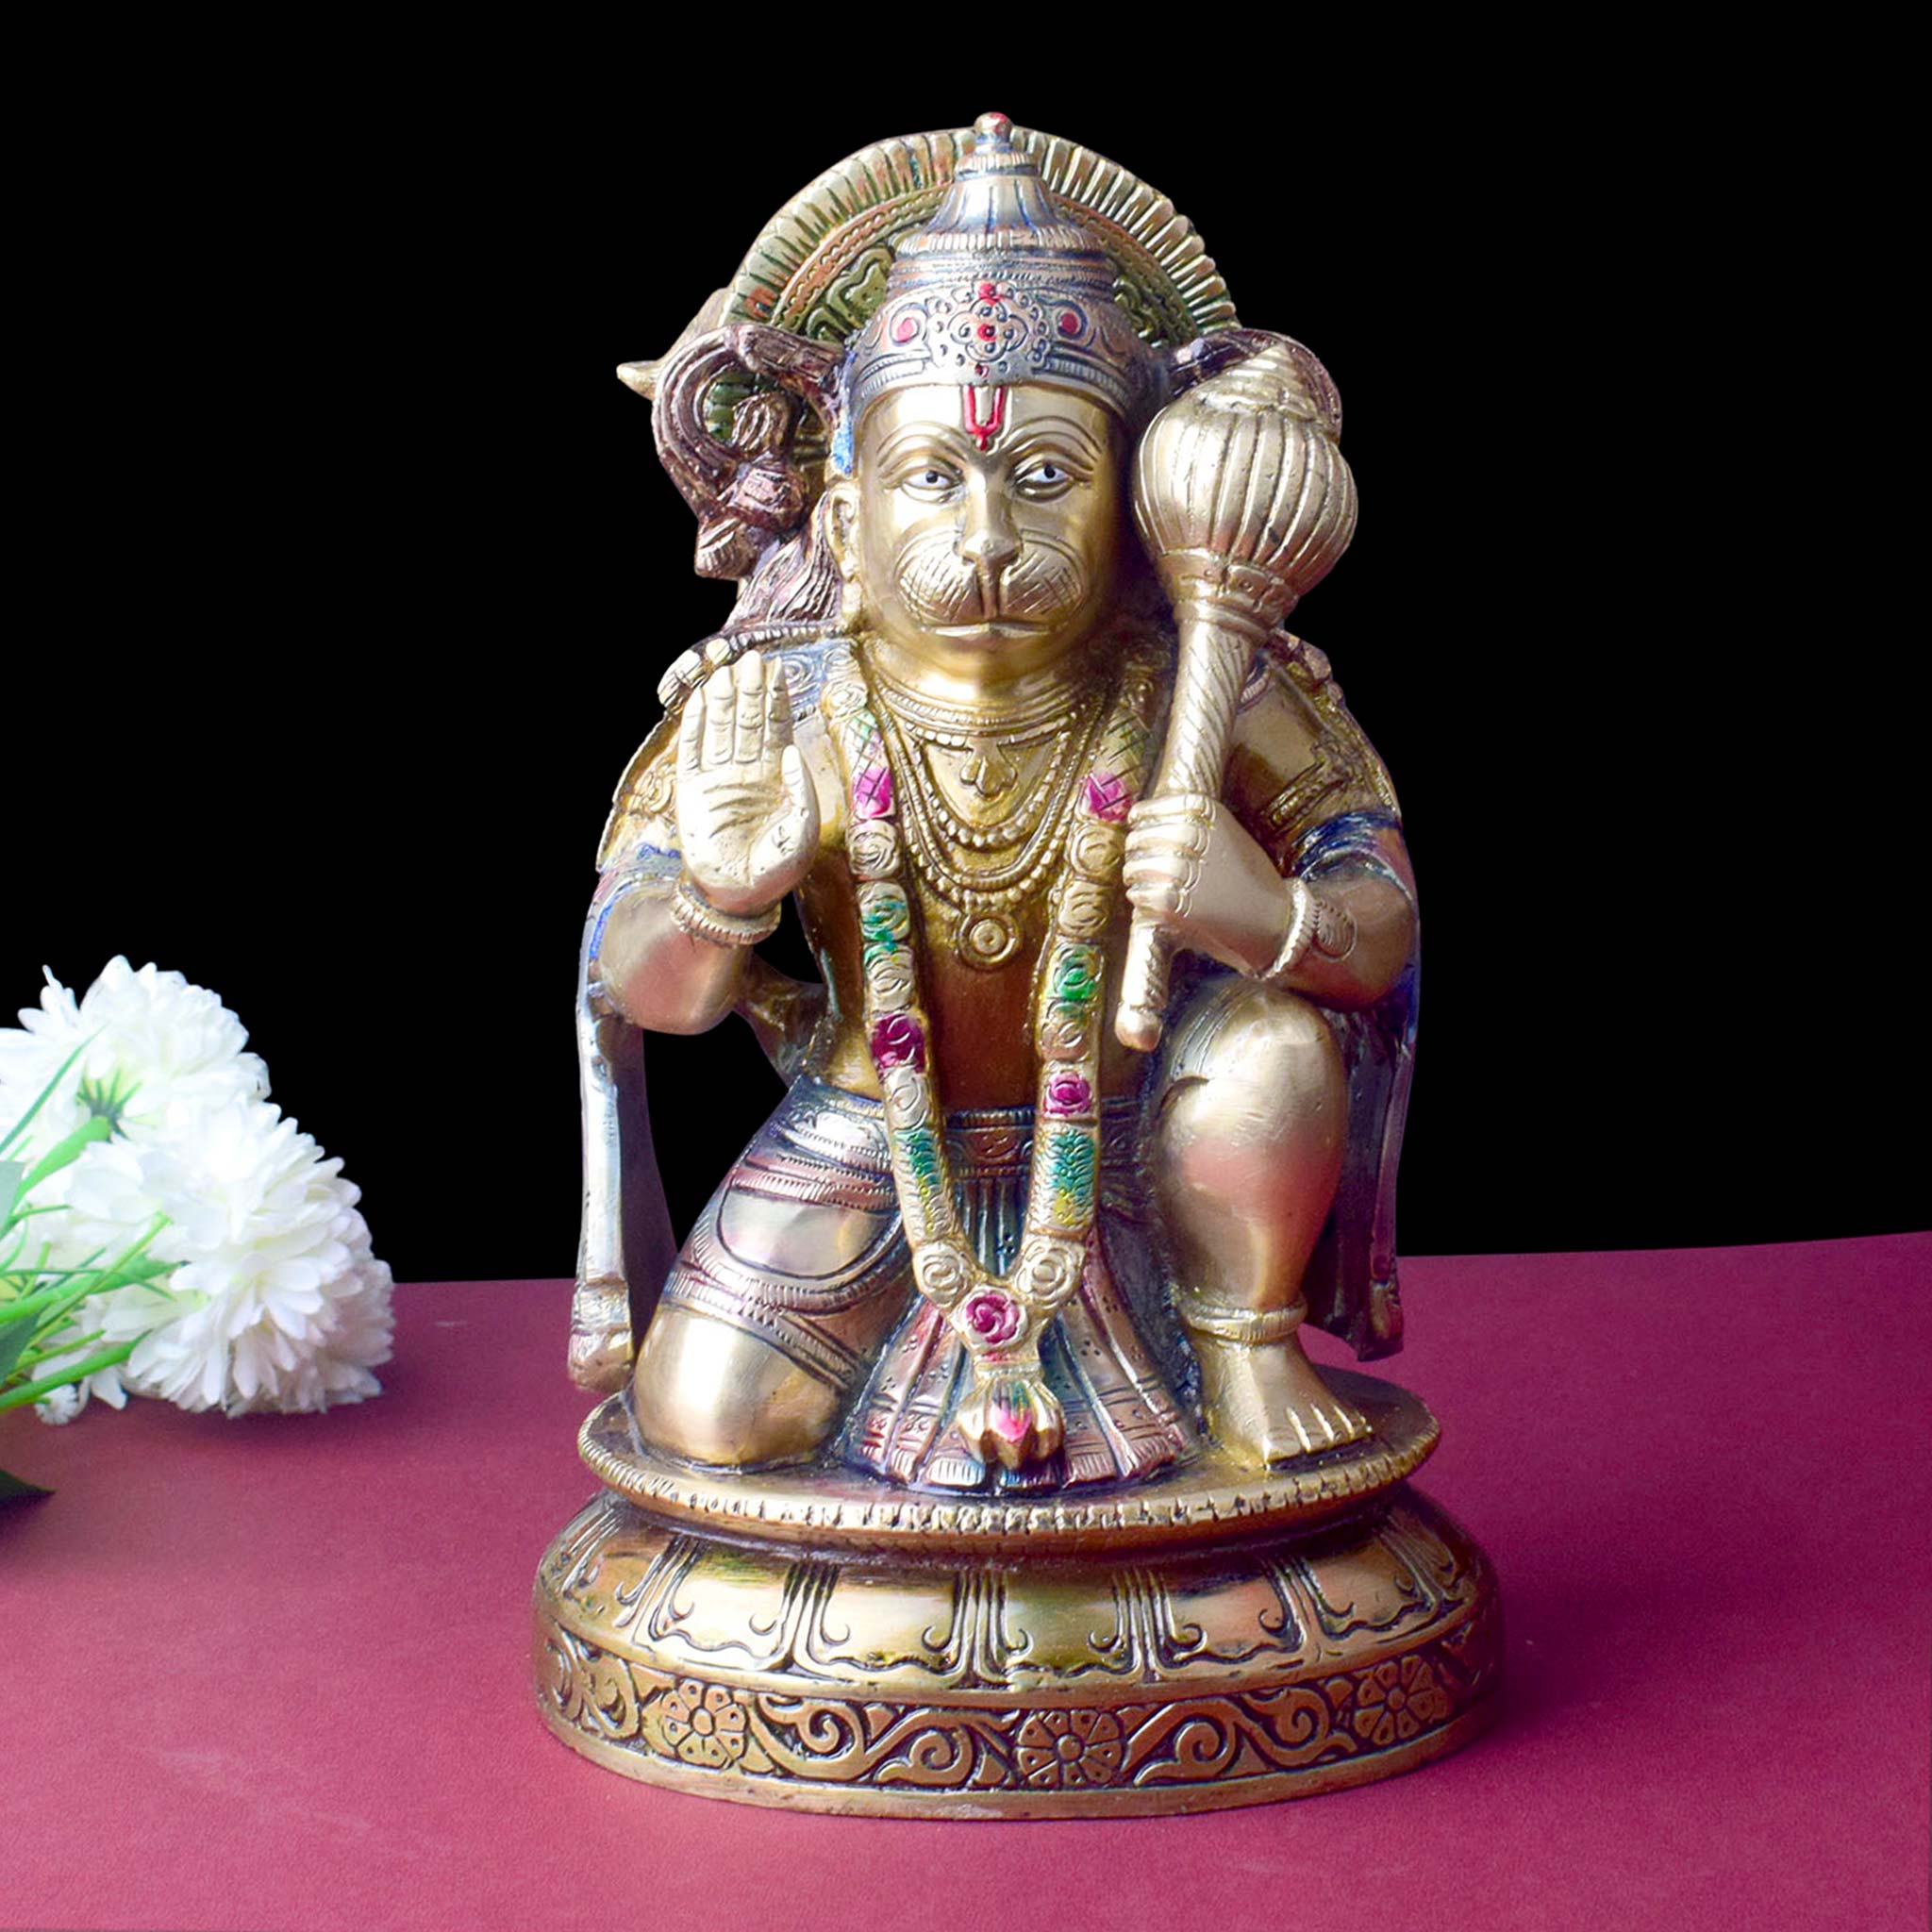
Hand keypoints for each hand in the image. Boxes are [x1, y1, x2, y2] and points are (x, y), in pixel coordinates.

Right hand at [677, 652, 818, 914]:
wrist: (737, 896)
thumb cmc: (776, 870)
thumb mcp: (803, 829)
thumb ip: (800, 789)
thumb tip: (788, 750)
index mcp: (778, 779)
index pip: (777, 729)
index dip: (776, 699)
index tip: (776, 669)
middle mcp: (748, 773)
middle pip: (749, 721)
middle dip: (750, 690)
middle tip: (751, 658)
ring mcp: (719, 780)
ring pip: (721, 729)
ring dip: (723, 700)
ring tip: (725, 670)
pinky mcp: (692, 791)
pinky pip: (693, 750)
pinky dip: (695, 724)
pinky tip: (700, 699)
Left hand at [1123, 791, 1290, 976]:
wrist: (1272, 921)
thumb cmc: (1250, 879)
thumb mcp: (1231, 837)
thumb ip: (1197, 825)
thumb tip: (1149, 821)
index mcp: (1210, 815)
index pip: (1157, 808)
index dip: (1143, 815)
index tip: (1136, 821)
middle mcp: (1195, 837)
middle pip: (1142, 836)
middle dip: (1135, 847)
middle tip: (1136, 857)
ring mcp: (1182, 869)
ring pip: (1136, 865)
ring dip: (1133, 873)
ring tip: (1138, 880)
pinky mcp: (1173, 902)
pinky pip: (1140, 892)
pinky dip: (1138, 895)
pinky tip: (1145, 898)